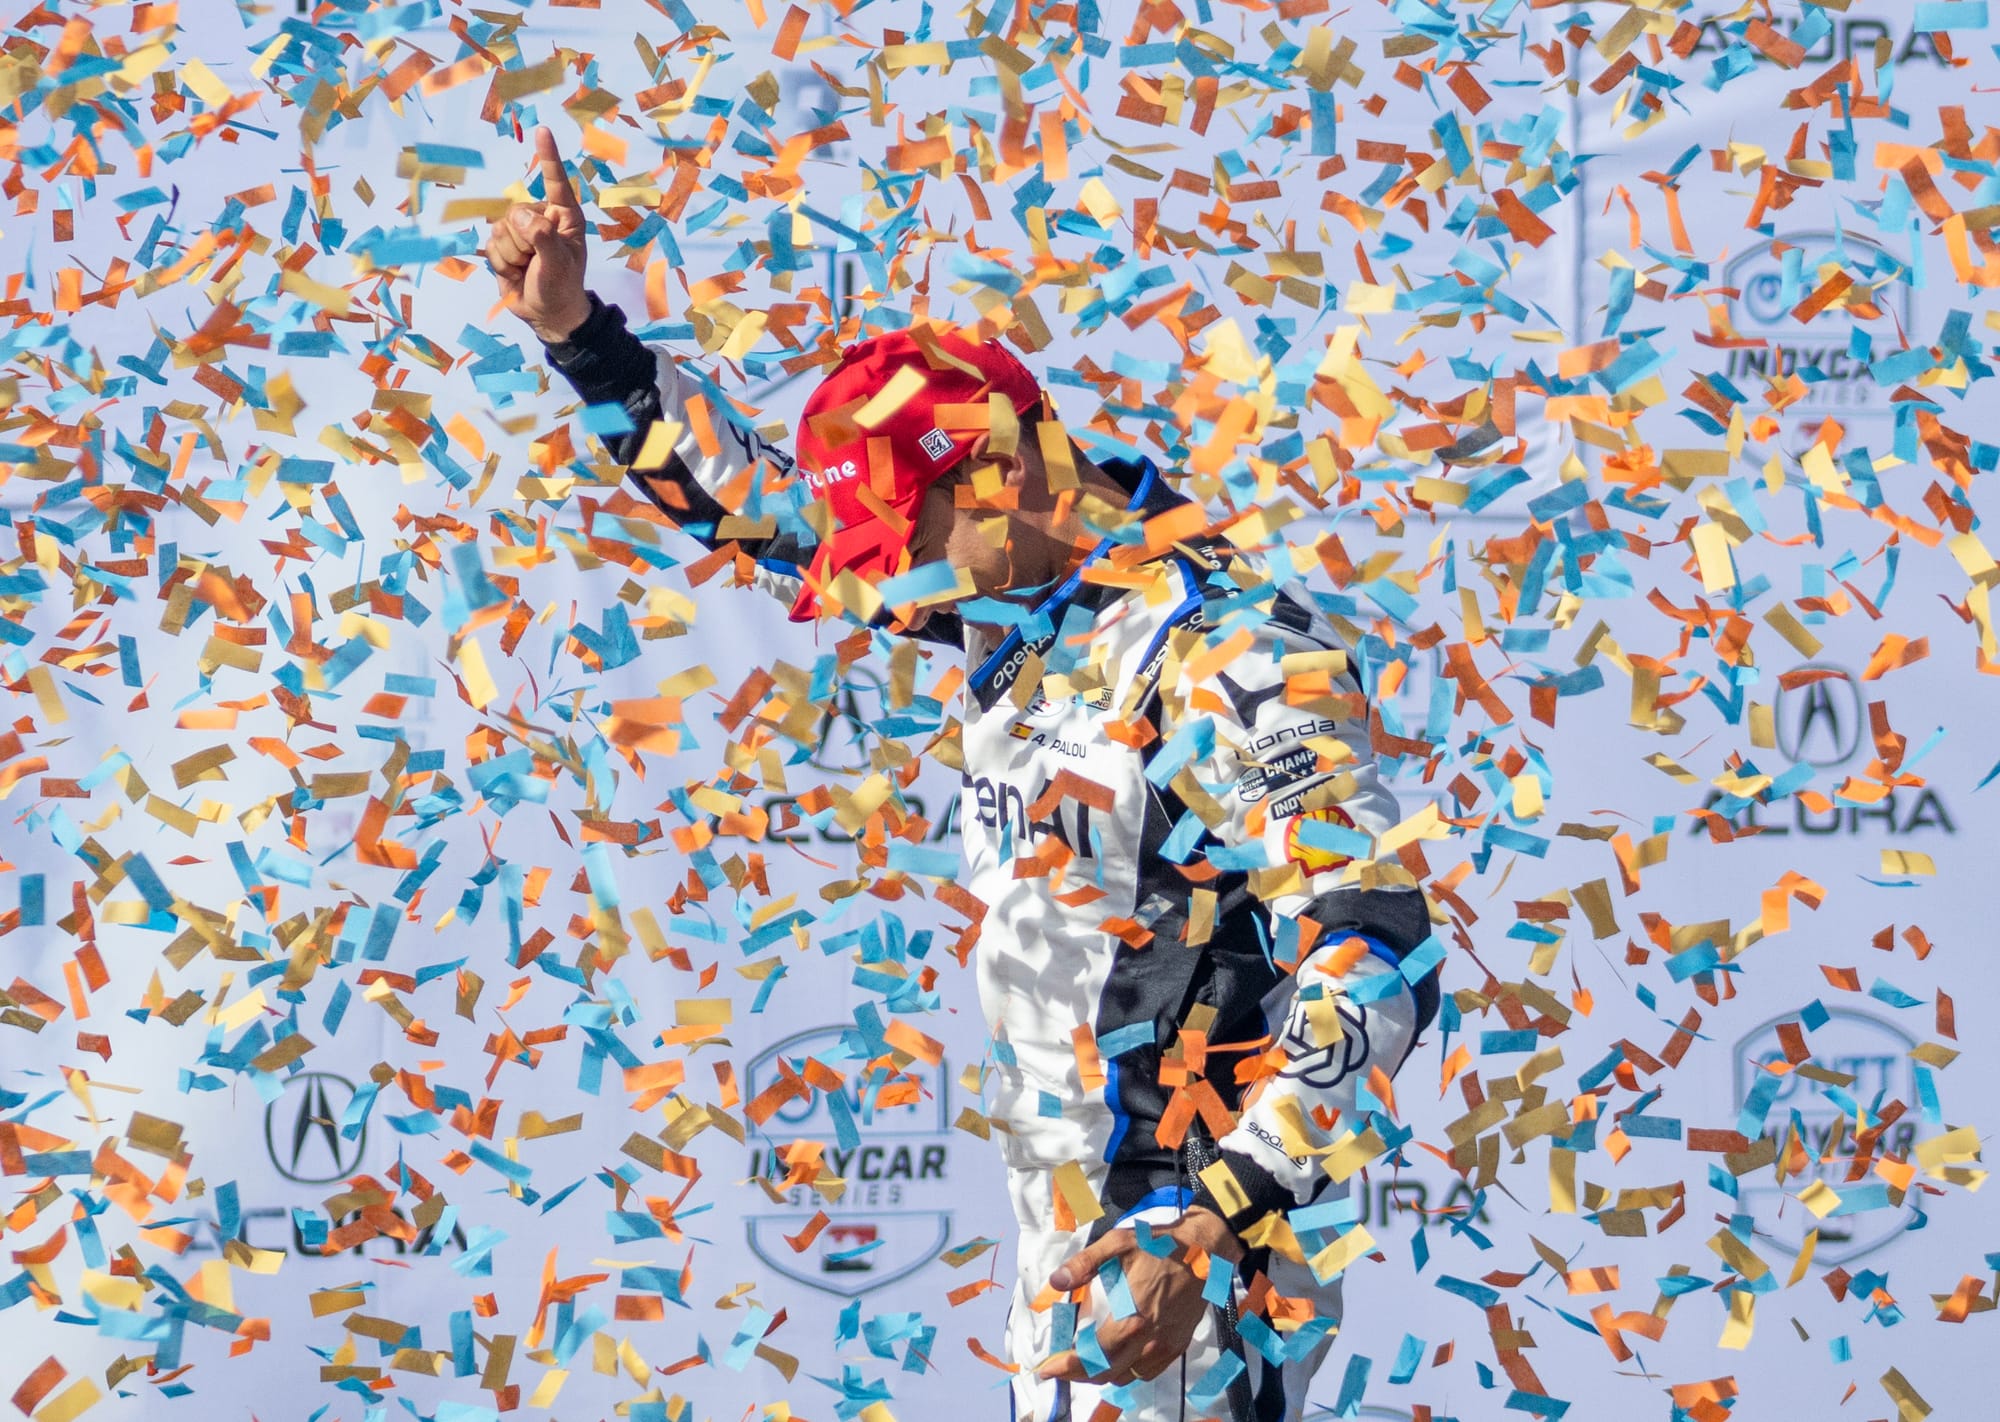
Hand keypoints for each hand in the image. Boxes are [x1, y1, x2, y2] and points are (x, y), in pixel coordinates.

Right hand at [486, 126, 591, 343]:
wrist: (547, 314)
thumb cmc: (562, 286)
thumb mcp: (559, 263)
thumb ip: (542, 237)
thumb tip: (521, 218)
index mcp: (564, 216)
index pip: (555, 181)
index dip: (548, 157)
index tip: (543, 131)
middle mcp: (541, 218)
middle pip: (516, 211)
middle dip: (523, 240)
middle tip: (536, 260)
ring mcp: (520, 231)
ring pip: (500, 228)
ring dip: (512, 254)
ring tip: (528, 267)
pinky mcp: (502, 245)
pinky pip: (490, 243)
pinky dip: (502, 262)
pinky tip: (516, 272)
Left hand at [1035, 1208, 1244, 1385]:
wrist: (1207, 1250)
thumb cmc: (1161, 1245)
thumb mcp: (1118, 1244)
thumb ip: (1084, 1265)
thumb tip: (1055, 1282)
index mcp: (1131, 1317)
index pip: (1092, 1355)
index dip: (1065, 1366)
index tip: (1046, 1368)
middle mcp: (1148, 1339)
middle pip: (1105, 1373)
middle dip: (1077, 1374)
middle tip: (1059, 1366)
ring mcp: (1165, 1346)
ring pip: (1126, 1376)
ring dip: (1101, 1374)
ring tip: (1084, 1361)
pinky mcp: (1177, 1345)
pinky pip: (1146, 1372)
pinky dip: (1126, 1371)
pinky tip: (1117, 1357)